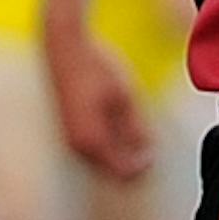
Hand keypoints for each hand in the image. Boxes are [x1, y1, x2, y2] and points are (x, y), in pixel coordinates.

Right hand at [45, 15, 155, 183]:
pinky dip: (109, 143)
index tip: (154, 148)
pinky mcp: (69, 129)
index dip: (142, 164)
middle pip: (112, 170)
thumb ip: (136, 128)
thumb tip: (147, 151)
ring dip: (120, 151)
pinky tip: (115, 120)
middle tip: (146, 138)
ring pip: (102, 161)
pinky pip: (93, 149)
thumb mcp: (126, 97)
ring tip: (131, 125)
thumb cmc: (95, 68)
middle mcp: (78, 146)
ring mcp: (70, 138)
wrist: (64, 48)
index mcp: (93, 140)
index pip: (124, 172)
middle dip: (131, 159)